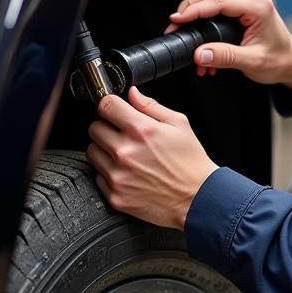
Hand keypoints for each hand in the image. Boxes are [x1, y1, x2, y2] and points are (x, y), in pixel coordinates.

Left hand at [86, 87, 217, 228]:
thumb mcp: (179, 125)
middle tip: (123, 135)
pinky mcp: (115, 195)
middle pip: (94, 128)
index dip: (111, 105)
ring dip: (105, 150)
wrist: (198, 198)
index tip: (115, 110)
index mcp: (141, 130)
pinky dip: (109, 173)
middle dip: (107, 128)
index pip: (106, 105)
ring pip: (93, 152)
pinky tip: (127, 173)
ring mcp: (118, 175)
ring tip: (126, 155)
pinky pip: (98, 176)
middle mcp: (125, 152)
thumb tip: (132, 94)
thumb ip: (151, 106)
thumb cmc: (191, 163)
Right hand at [167, 0, 291, 93]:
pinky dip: (206, 16)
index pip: (219, 0)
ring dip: (198, 9)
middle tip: (178, 21)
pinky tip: (202, 38)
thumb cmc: (279, 61)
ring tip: (187, 31)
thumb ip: (225, 57)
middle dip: (193, 3)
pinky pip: (220, 2)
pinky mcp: (245, 6)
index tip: (177, 20)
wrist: (291, 62)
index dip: (195, 9)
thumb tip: (199, 54)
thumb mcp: (251, 62)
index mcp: (259, 7)